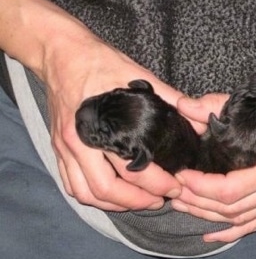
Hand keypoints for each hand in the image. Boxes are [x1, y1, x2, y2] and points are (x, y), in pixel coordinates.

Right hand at [47, 38, 182, 210]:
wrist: (60, 53)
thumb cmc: (98, 62)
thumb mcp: (136, 74)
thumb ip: (167, 97)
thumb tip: (195, 116)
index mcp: (100, 123)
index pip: (131, 168)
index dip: (157, 184)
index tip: (175, 186)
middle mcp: (79, 140)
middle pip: (106, 189)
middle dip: (137, 202)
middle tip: (160, 200)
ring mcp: (65, 147)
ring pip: (85, 193)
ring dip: (114, 204)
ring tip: (138, 202)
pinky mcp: (57, 148)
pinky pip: (70, 184)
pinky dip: (91, 197)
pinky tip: (110, 196)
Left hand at [172, 75, 255, 241]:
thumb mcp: (255, 102)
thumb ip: (215, 105)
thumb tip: (183, 107)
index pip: (229, 190)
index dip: (200, 187)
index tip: (181, 176)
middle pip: (231, 208)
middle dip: (198, 203)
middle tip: (175, 192)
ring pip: (240, 218)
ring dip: (209, 216)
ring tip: (184, 206)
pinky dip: (233, 231)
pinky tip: (212, 234)